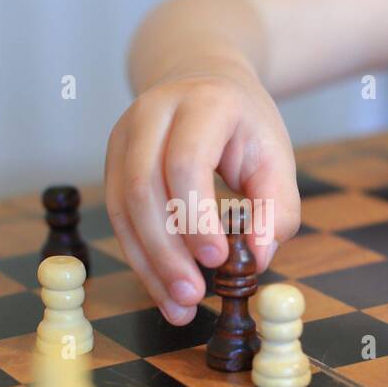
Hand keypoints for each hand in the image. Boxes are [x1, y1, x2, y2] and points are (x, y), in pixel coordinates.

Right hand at [104, 61, 300, 324]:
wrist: (203, 81)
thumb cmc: (244, 125)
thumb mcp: (276, 157)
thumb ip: (276, 208)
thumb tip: (258, 260)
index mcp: (202, 103)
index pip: (185, 161)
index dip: (196, 215)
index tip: (217, 259)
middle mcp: (152, 113)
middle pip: (143, 186)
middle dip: (167, 250)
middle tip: (193, 295)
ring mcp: (124, 136)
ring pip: (123, 207)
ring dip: (149, 263)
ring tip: (180, 306)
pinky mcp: (112, 162)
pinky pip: (119, 217)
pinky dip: (141, 259)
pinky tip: (163, 289)